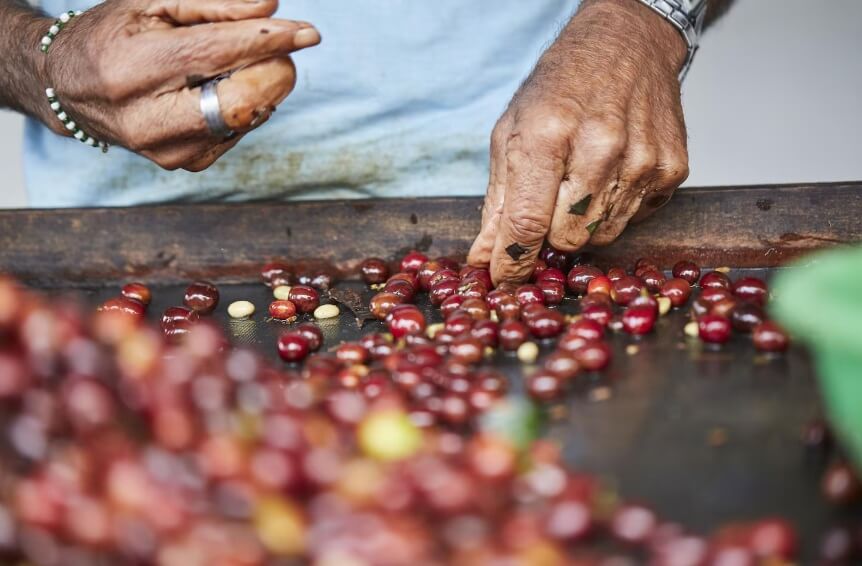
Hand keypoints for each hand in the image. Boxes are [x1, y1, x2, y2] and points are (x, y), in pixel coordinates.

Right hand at [40, 0, 319, 170]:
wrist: (72, 88)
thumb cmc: (117, 34)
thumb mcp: (153, 2)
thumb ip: (213, 3)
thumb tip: (271, 8)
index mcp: (131, 69)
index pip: (214, 54)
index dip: (267, 42)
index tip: (309, 33)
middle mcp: (146, 120)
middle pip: (238, 102)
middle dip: (273, 70)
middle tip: (281, 47)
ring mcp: (167, 151)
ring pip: (245, 119)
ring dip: (261, 87)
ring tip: (238, 64)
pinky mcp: (186, 165)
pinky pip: (239, 132)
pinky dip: (247, 106)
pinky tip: (224, 89)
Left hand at [468, 0, 689, 283]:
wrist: (627, 44)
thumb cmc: (561, 87)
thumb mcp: (512, 132)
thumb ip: (498, 202)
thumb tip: (484, 259)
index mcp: (547, 133)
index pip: (526, 221)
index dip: (512, 260)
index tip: (503, 278)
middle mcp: (599, 147)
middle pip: (566, 238)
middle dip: (550, 234)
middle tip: (548, 204)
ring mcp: (642, 159)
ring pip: (601, 236)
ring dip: (584, 223)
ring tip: (581, 181)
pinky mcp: (672, 168)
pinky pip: (634, 219)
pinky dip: (616, 208)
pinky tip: (611, 173)